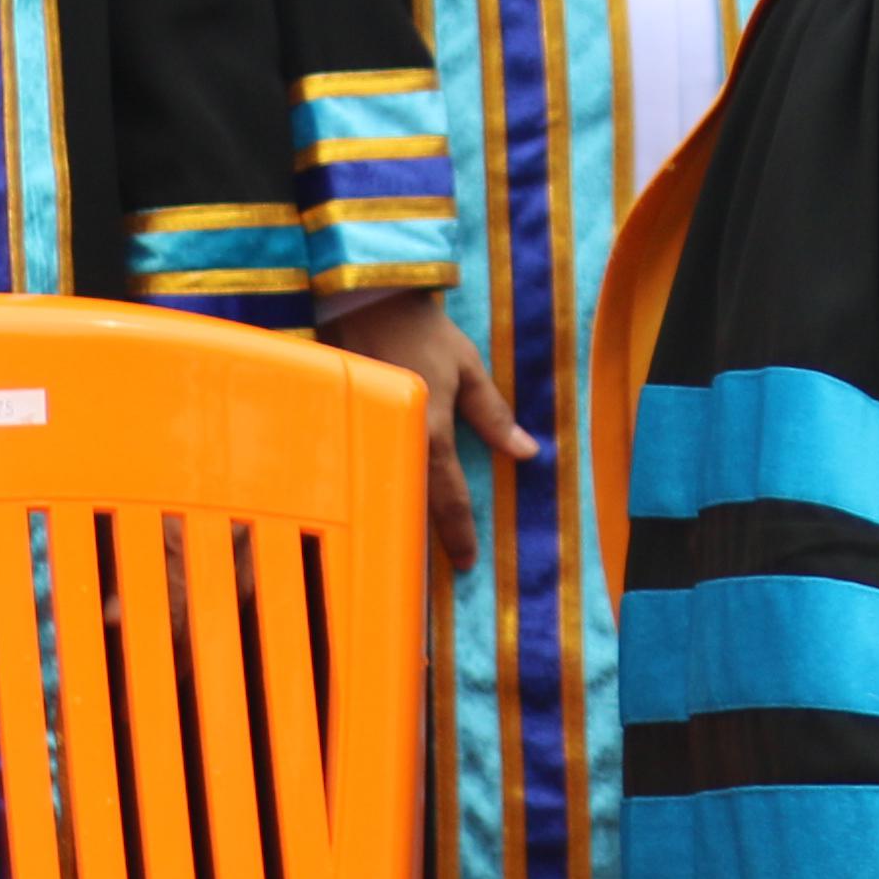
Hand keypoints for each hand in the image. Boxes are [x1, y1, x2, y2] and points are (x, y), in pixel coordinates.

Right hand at [317, 289, 527, 579]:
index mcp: (432, 433)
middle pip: (415, 504)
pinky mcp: (352, 425)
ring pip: (387, 491)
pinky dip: (378, 490)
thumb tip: (526, 452)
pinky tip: (381, 503)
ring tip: (410, 552)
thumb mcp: (469, 370)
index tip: (467, 563)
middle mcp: (399, 441)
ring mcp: (370, 435)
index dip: (459, 533)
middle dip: (426, 539)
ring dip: (401, 520)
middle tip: (435, 575)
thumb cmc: (424, 333)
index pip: (449, 497)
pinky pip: (369, 468)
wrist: (369, 302)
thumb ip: (494, 416)